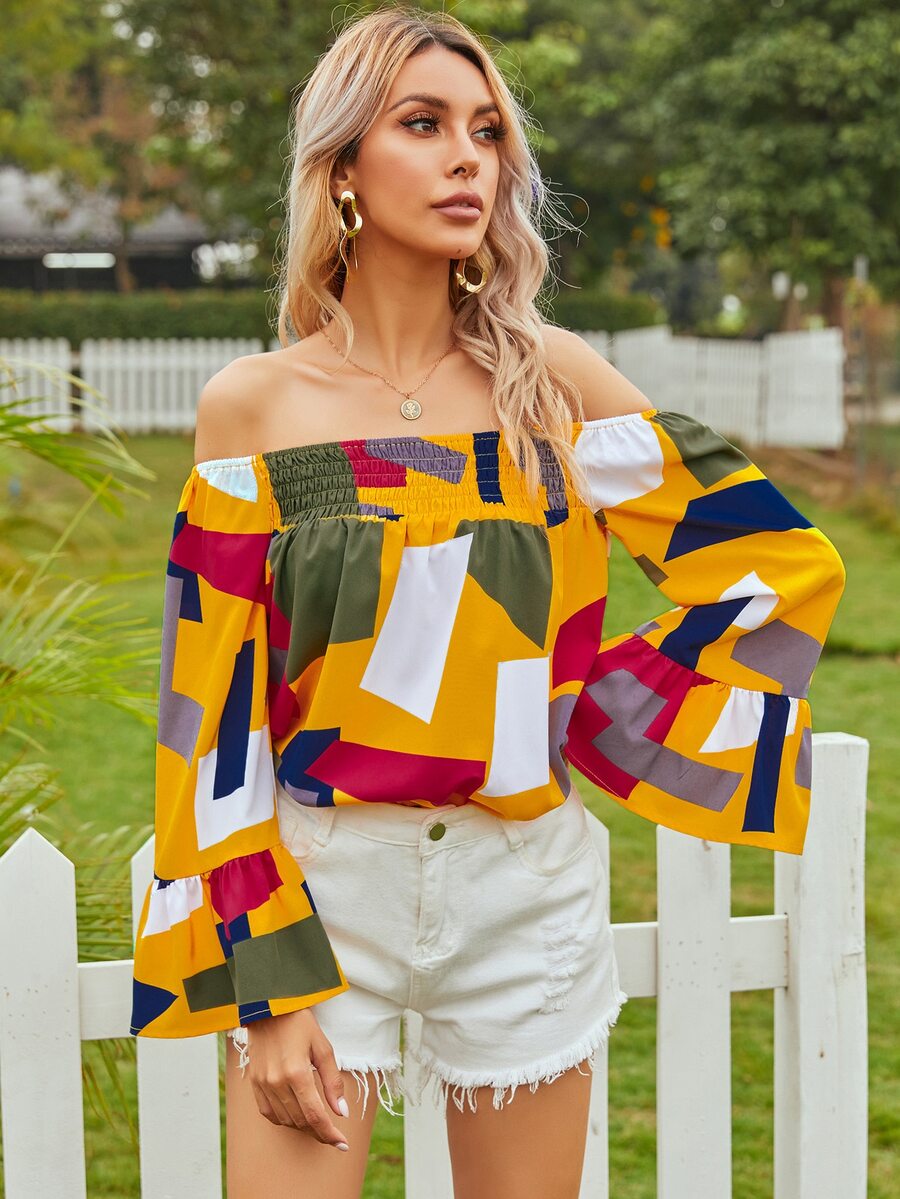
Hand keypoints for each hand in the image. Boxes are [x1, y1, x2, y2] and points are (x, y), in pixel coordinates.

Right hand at [246, 1008, 350, 1149]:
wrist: (267, 1008)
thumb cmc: (299, 1023)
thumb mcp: (323, 1047)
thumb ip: (332, 1081)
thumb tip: (341, 1112)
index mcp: (297, 1073)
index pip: (315, 1115)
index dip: (330, 1134)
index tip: (342, 1144)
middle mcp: (277, 1083)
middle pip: (301, 1121)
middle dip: (320, 1132)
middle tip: (334, 1136)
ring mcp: (263, 1085)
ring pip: (285, 1120)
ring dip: (303, 1127)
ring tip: (318, 1125)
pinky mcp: (254, 1084)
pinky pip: (269, 1113)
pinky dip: (284, 1120)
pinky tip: (296, 1117)